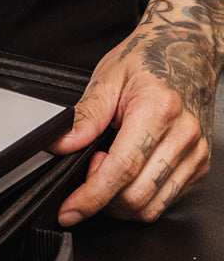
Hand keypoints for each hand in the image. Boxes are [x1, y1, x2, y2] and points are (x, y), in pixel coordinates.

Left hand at [51, 20, 217, 224]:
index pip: (122, 169)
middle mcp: (184, 136)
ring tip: (106, 171)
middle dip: (102, 198)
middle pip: (137, 196)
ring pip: (153, 206)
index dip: (91, 196)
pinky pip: (165, 199)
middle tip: (88, 168)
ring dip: (119, 204)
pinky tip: (126, 175)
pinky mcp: (199, 165)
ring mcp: (196, 153)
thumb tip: (62, 145)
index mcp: (159, 110)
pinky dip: (138, 198)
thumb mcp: (107, 79)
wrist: (186, 51)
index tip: (70, 209)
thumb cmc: (147, 61)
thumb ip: (85, 116)